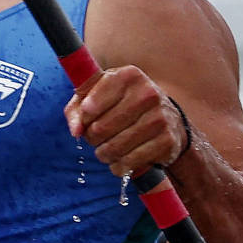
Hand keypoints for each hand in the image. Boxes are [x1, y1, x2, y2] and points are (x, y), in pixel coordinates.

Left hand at [65, 64, 184, 178]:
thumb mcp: (98, 96)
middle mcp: (147, 93)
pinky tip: (122, 159)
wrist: (166, 116)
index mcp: (128, 76)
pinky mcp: (167, 141)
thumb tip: (76, 131)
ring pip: (115, 148)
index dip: (84, 119)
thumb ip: (77, 110)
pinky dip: (120, 166)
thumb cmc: (122, 104)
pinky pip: (130, 161)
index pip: (89, 107)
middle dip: (93, 138)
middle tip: (97, 138)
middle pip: (100, 129)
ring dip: (105, 154)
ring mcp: (160, 117)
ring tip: (107, 150)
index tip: (89, 118)